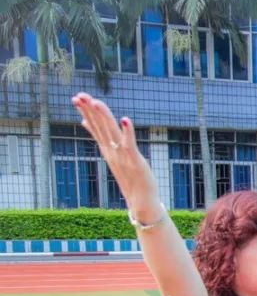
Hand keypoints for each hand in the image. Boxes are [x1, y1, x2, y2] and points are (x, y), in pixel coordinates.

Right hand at [71, 93, 157, 214]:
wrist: (140, 200)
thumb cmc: (130, 177)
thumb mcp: (113, 156)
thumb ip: (102, 140)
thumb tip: (86, 124)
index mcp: (107, 149)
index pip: (94, 127)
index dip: (86, 112)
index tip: (76, 98)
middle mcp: (112, 151)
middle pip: (99, 127)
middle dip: (90, 111)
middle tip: (79, 95)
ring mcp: (122, 156)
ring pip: (111, 132)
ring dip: (104, 117)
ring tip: (96, 102)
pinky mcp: (134, 160)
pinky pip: (129, 144)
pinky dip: (127, 132)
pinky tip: (125, 119)